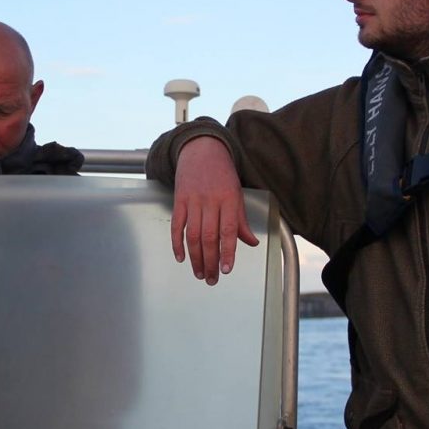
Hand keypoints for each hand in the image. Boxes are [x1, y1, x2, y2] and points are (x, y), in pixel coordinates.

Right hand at [170, 135, 258, 284]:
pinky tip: (181, 258)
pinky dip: (177, 243)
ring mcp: (193, 200)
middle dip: (210, 261)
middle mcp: (211, 201)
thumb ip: (242, 221)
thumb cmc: (222, 174)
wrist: (202, 149)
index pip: (229, 231)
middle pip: (209, 237)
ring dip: (195, 258)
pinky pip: (177, 225)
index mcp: (229, 200)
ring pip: (193, 235)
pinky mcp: (179, 200)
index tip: (227, 270)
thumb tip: (251, 242)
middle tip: (211, 279)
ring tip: (199, 273)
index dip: (227, 252)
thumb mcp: (237, 194)